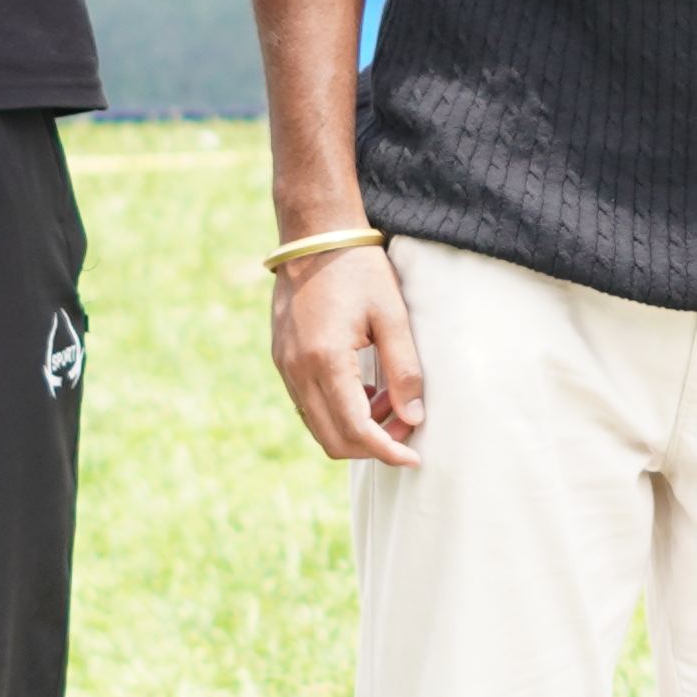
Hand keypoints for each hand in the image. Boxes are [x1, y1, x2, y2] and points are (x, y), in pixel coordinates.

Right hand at [272, 242, 425, 465]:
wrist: (316, 238)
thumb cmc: (360, 270)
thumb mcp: (393, 316)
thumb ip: (405, 369)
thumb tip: (413, 418)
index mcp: (326, 360)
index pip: (355, 429)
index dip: (386, 450)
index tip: (414, 458)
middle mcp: (298, 371)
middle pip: (333, 439)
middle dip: (373, 445)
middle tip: (407, 427)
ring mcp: (285, 367)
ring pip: (318, 426)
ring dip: (356, 428)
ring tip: (392, 402)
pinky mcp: (282, 361)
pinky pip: (308, 405)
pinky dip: (338, 411)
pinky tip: (368, 389)